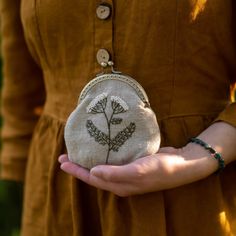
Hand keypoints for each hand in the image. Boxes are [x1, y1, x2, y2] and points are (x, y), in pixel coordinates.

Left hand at [59, 121, 235, 196]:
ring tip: (78, 151)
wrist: (180, 163)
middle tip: (64, 156)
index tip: (62, 162)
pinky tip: (99, 146)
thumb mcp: (136, 172)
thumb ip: (114, 174)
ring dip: (90, 159)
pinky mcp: (132, 161)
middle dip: (78, 166)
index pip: (92, 179)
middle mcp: (120, 180)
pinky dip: (103, 153)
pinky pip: (112, 158)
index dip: (76, 171)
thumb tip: (92, 173)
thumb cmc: (159, 169)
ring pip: (102, 165)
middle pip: (94, 173)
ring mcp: (126, 171)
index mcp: (119, 185)